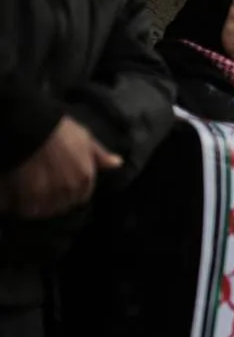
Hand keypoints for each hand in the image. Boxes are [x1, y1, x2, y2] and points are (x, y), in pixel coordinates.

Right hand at [3, 116, 121, 218]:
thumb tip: (118, 163)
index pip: (81, 197)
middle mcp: (70, 190)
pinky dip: (18, 206)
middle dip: (52, 201)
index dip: (70, 193)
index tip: (59, 188)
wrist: (31, 127)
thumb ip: (99, 155)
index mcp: (85, 178)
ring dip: (35, 206)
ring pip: (42, 210)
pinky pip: (24, 209)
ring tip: (25, 197)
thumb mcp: (85, 138)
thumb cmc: (60, 129)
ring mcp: (48, 194)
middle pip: (61, 206)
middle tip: (40, 192)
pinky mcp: (27, 195)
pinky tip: (13, 199)